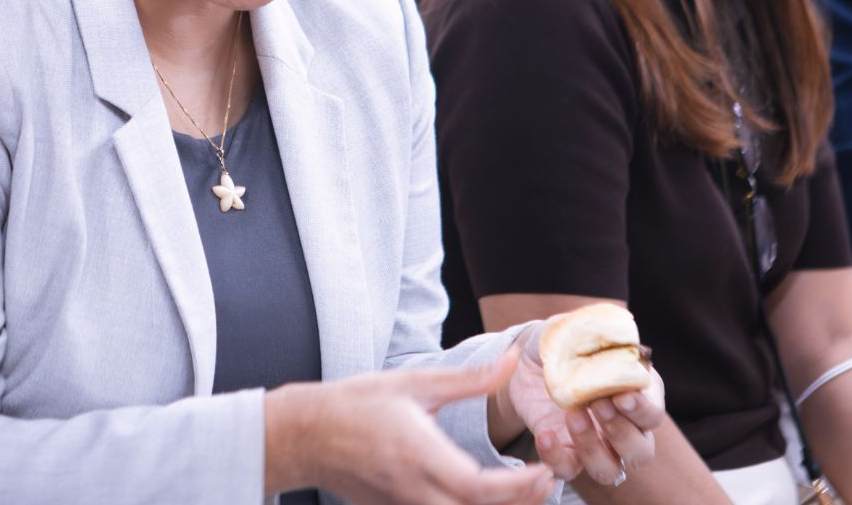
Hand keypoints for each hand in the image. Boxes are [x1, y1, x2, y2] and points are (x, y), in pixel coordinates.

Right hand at [266, 350, 556, 504]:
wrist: (305, 435)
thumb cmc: (358, 403)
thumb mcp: (415, 383)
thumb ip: (469, 378)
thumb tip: (512, 361)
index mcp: (418, 452)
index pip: (477, 486)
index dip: (517, 486)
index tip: (543, 470)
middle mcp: (412, 487)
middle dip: (518, 503)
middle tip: (545, 481)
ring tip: (523, 490)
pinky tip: (487, 497)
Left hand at [505, 319, 663, 485]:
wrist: (527, 361)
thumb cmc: (564, 344)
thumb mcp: (571, 330)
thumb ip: (589, 329)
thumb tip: (606, 328)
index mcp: (636, 393)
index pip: (654, 412)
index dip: (643, 409)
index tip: (622, 396)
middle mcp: (624, 425)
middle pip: (642, 451)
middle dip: (622, 433)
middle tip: (598, 405)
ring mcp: (596, 443)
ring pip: (610, 470)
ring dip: (593, 449)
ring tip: (572, 415)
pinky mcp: (567, 452)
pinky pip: (569, 471)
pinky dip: (557, 458)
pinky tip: (544, 434)